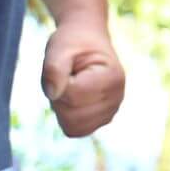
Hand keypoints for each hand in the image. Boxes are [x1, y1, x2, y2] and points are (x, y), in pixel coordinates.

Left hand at [41, 19, 124, 136]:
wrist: (86, 40)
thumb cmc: (72, 42)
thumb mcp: (59, 47)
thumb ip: (54, 68)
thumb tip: (52, 94)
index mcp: (112, 77)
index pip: (73, 96)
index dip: (58, 82)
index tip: (64, 66)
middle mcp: (117, 98)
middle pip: (73, 115)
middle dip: (58, 97)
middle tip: (64, 77)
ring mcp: (111, 112)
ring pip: (74, 126)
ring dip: (61, 107)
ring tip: (68, 85)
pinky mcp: (101, 120)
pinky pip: (76, 130)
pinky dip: (66, 116)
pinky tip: (71, 97)